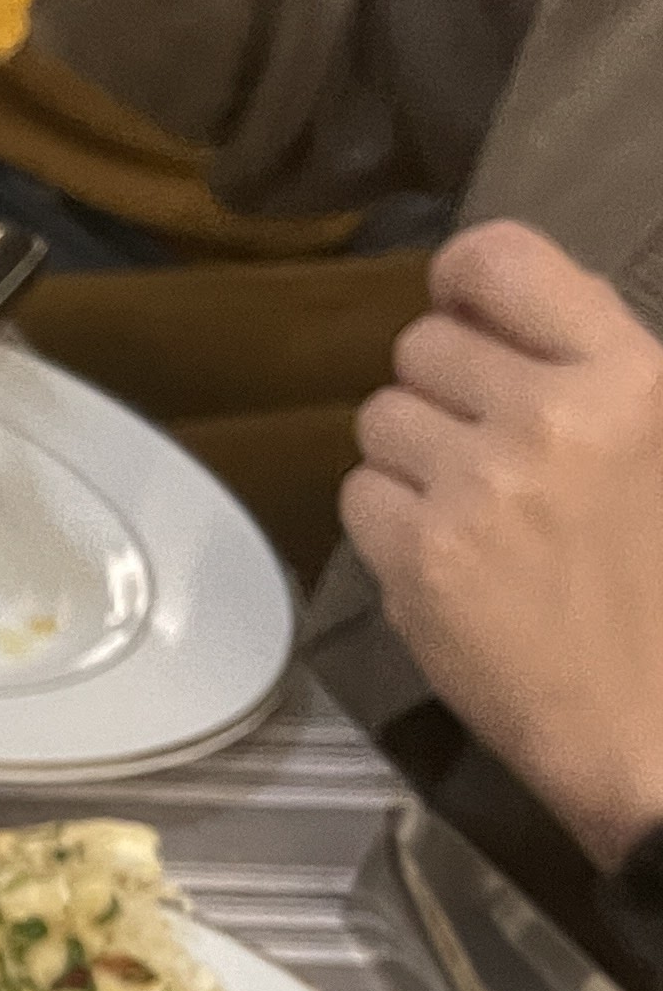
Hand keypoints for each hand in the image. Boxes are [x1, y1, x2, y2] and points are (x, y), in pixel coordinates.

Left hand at [344, 226, 662, 869]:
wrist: (657, 730)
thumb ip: (604, 373)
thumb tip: (512, 319)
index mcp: (628, 376)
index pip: (500, 260)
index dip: (466, 282)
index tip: (469, 314)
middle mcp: (545, 418)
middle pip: (423, 345)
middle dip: (445, 387)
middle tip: (486, 443)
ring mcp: (473, 493)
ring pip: (381, 420)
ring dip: (413, 453)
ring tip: (472, 506)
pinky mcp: (418, 565)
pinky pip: (359, 496)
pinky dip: (390, 520)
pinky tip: (446, 555)